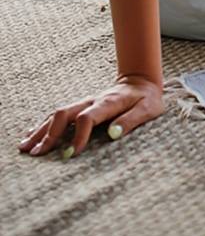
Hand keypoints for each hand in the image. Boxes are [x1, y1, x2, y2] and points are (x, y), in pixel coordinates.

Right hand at [18, 75, 163, 158]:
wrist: (142, 80)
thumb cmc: (147, 98)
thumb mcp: (148, 110)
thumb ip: (131, 121)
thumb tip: (113, 135)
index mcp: (108, 102)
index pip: (87, 118)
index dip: (78, 136)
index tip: (71, 154)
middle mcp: (93, 101)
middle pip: (65, 114)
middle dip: (49, 134)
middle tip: (37, 154)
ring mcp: (85, 102)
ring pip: (57, 114)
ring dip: (41, 130)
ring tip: (25, 148)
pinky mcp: (82, 106)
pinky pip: (59, 114)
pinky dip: (43, 125)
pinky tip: (31, 135)